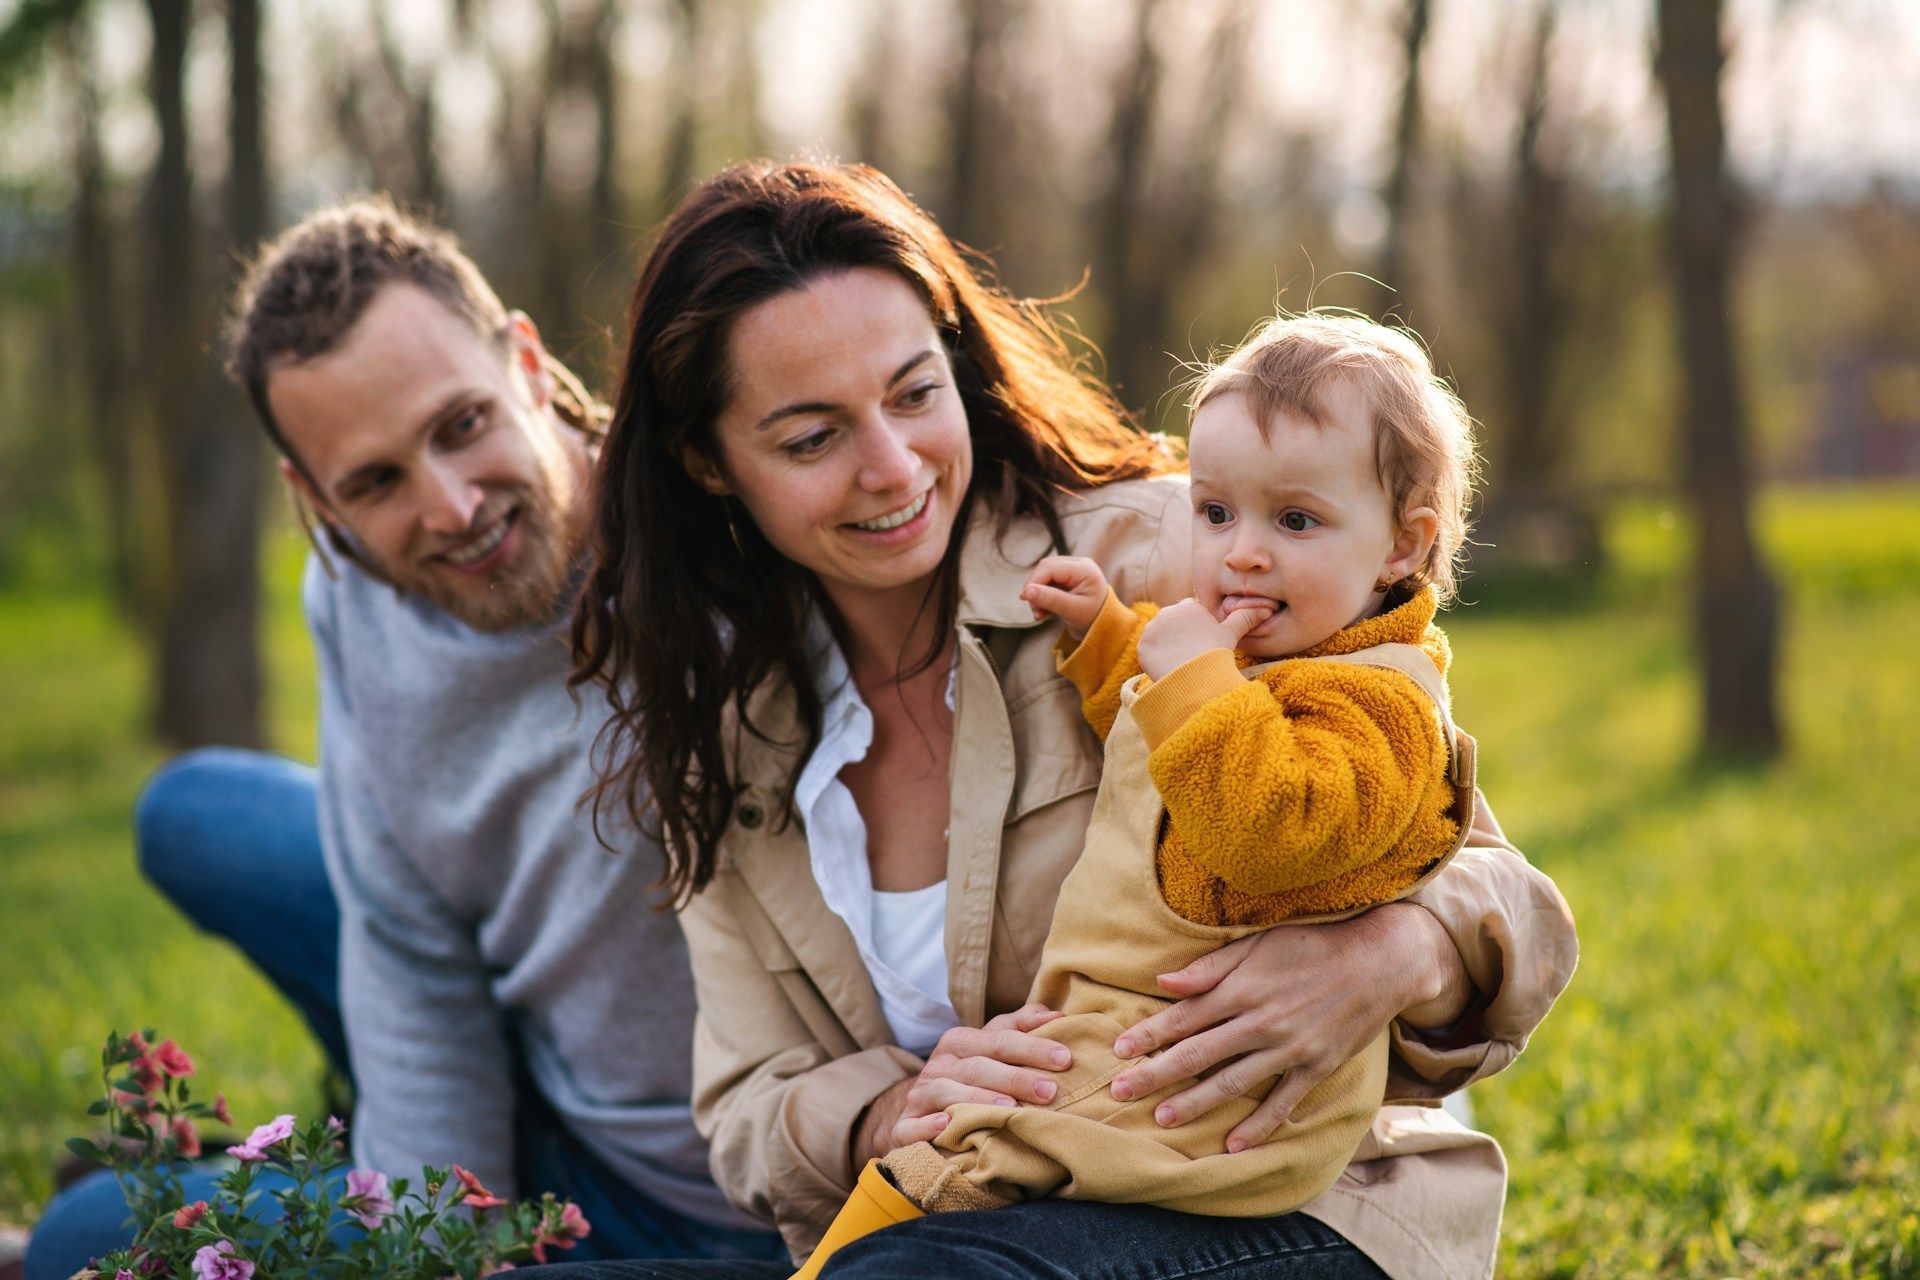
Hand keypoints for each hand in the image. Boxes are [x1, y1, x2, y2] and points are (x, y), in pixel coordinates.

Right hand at [866, 1004, 1071, 1155]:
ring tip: (1010, 1109)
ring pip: (946, 1092)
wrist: (921, 1112)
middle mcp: (939, 1065)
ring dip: (977, 1098)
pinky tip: (947, 1125)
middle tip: (1049, 1091)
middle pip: (977, 1066)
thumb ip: (1021, 1029)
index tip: (1065, 1058)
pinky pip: (911, 1126)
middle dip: (1015, 1077)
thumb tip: (1057, 1016)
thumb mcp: (991, 1050)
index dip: (1032, 1047)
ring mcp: (920, 1095)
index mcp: (961, 1042)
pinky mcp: (904, 1127)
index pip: (1000, 1040)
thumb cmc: (970, 1079)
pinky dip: (928, 1125)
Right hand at [1020, 556, 1109, 641]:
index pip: (1049, 567)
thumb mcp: (1072, 610)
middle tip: (1035, 610)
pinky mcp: (1066, 580)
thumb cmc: (1094, 619)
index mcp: (1083, 569)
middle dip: (1036, 589)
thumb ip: (1050, 599)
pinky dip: (1042, 597)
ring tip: (1039, 614)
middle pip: (1045, 569)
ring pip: (1044, 576)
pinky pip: (1047, 583)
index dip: (1034, 581)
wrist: (1105, 628)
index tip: (1026, 599)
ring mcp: (1072, 571)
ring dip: (1037, 595)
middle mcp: (1077, 565)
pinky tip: (1042, 613)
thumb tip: (1026, 591)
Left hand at [1107, 903, 1464, 1151]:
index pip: (1184, 1016)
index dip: (1149, 1034)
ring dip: (1195, 1103)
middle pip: (1198, 1054)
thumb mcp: (1259, 943)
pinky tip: (1232, 1144)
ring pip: (1232, 1082)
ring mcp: (1290, 1049)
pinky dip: (1258, 1125)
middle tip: (1119, 1092)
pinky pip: (1282, 1103)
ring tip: (1162, 1119)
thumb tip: (1164, 981)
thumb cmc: (1313, 944)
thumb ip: (1211, 966)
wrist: (1381, 961)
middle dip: (1155, 1074)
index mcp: (1243, 988)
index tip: (1118, 1050)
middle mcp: (1262, 1021)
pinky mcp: (1317, 1068)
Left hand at [1137, 598, 1270, 679]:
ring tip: (1181, 661)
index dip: (1196, 629)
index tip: (1202, 643)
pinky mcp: (1142, 645)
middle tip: (1191, 654)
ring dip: (1166, 645)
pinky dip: (1155, 658)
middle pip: (1172, 623)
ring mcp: (1152, 629)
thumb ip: (1245, 618)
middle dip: (1179, 635)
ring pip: (1159, 636)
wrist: (1196, 674)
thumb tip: (1266, 609)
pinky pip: (1148, 650)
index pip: (1190, 613)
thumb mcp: (1231, 633)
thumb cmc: (1216, 652)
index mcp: (1188, 606)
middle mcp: (1167, 612)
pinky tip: (1169, 667)